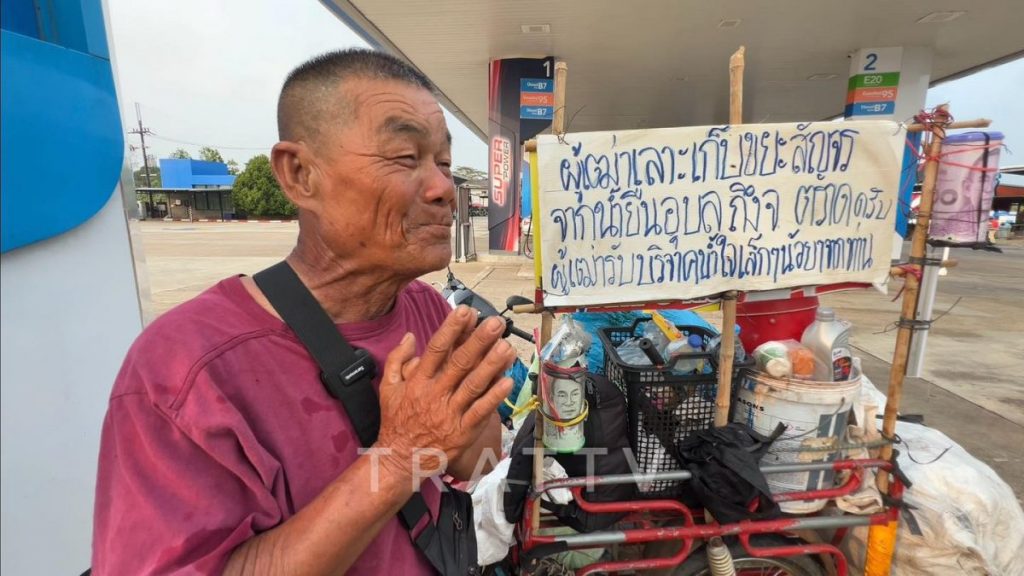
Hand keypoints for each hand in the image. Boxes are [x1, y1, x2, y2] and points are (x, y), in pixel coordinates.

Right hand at [375, 306, 514, 478]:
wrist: (399, 459)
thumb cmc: (396, 422)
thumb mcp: (387, 388)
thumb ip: (397, 360)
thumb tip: (410, 336)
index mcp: (418, 382)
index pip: (437, 349)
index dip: (452, 329)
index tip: (465, 311)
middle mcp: (435, 394)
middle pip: (460, 363)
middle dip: (479, 340)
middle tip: (496, 323)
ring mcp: (450, 413)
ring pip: (474, 385)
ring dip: (492, 365)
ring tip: (507, 346)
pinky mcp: (462, 432)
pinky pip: (480, 411)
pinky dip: (494, 397)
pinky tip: (507, 381)